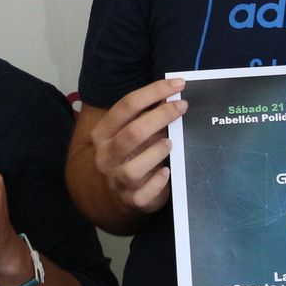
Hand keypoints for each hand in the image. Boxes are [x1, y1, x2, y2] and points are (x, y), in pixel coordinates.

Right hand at [89, 78, 185, 213]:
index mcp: (103, 133)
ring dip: (156, 152)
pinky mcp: (132, 200)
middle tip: (182, 107)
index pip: (126, 106)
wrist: (120, 193)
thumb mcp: (132, 131)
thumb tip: (172, 93)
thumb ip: (147, 115)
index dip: (153, 92)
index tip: (178, 85)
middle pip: (132, 133)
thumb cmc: (131, 154)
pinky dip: (157, 182)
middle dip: (160, 117)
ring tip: (171, 143)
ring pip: (134, 167)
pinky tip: (167, 171)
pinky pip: (144, 193)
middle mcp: (106, 156)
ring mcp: (117, 180)